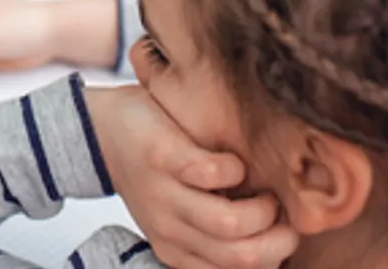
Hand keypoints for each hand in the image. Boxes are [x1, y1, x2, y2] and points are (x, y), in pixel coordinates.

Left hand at [87, 85, 297, 268]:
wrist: (105, 132)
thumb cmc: (157, 175)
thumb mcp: (182, 217)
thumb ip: (217, 233)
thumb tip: (275, 242)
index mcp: (178, 250)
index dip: (274, 259)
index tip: (282, 235)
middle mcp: (171, 230)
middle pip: (242, 257)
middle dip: (279, 240)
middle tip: (283, 215)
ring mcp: (165, 195)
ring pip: (229, 224)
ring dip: (262, 209)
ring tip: (263, 191)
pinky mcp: (162, 158)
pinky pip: (210, 174)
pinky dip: (233, 170)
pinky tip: (232, 163)